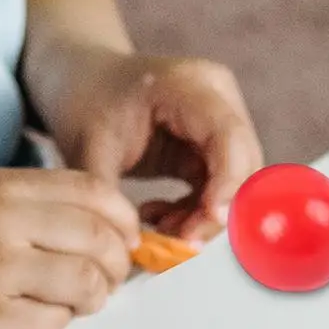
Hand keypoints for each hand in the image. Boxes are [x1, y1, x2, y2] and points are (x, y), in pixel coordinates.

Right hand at [0, 167, 139, 328]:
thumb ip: (34, 208)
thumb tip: (105, 231)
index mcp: (2, 188)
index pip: (98, 194)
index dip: (125, 222)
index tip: (126, 242)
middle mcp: (1, 222)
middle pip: (102, 241)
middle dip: (115, 268)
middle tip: (102, 282)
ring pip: (86, 285)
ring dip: (90, 300)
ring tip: (69, 303)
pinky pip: (52, 325)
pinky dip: (53, 325)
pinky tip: (29, 319)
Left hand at [42, 48, 263, 243]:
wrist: (86, 82)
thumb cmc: (86, 102)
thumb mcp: (89, 147)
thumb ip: (108, 194)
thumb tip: (129, 246)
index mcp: (188, 85)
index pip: (227, 135)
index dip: (228, 181)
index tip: (210, 219)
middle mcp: (217, 97)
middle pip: (242, 162)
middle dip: (216, 209)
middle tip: (181, 240)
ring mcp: (221, 118)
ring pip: (236, 180)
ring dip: (204, 214)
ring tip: (162, 227)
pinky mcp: (215, 143)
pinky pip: (220, 186)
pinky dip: (196, 209)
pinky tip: (161, 215)